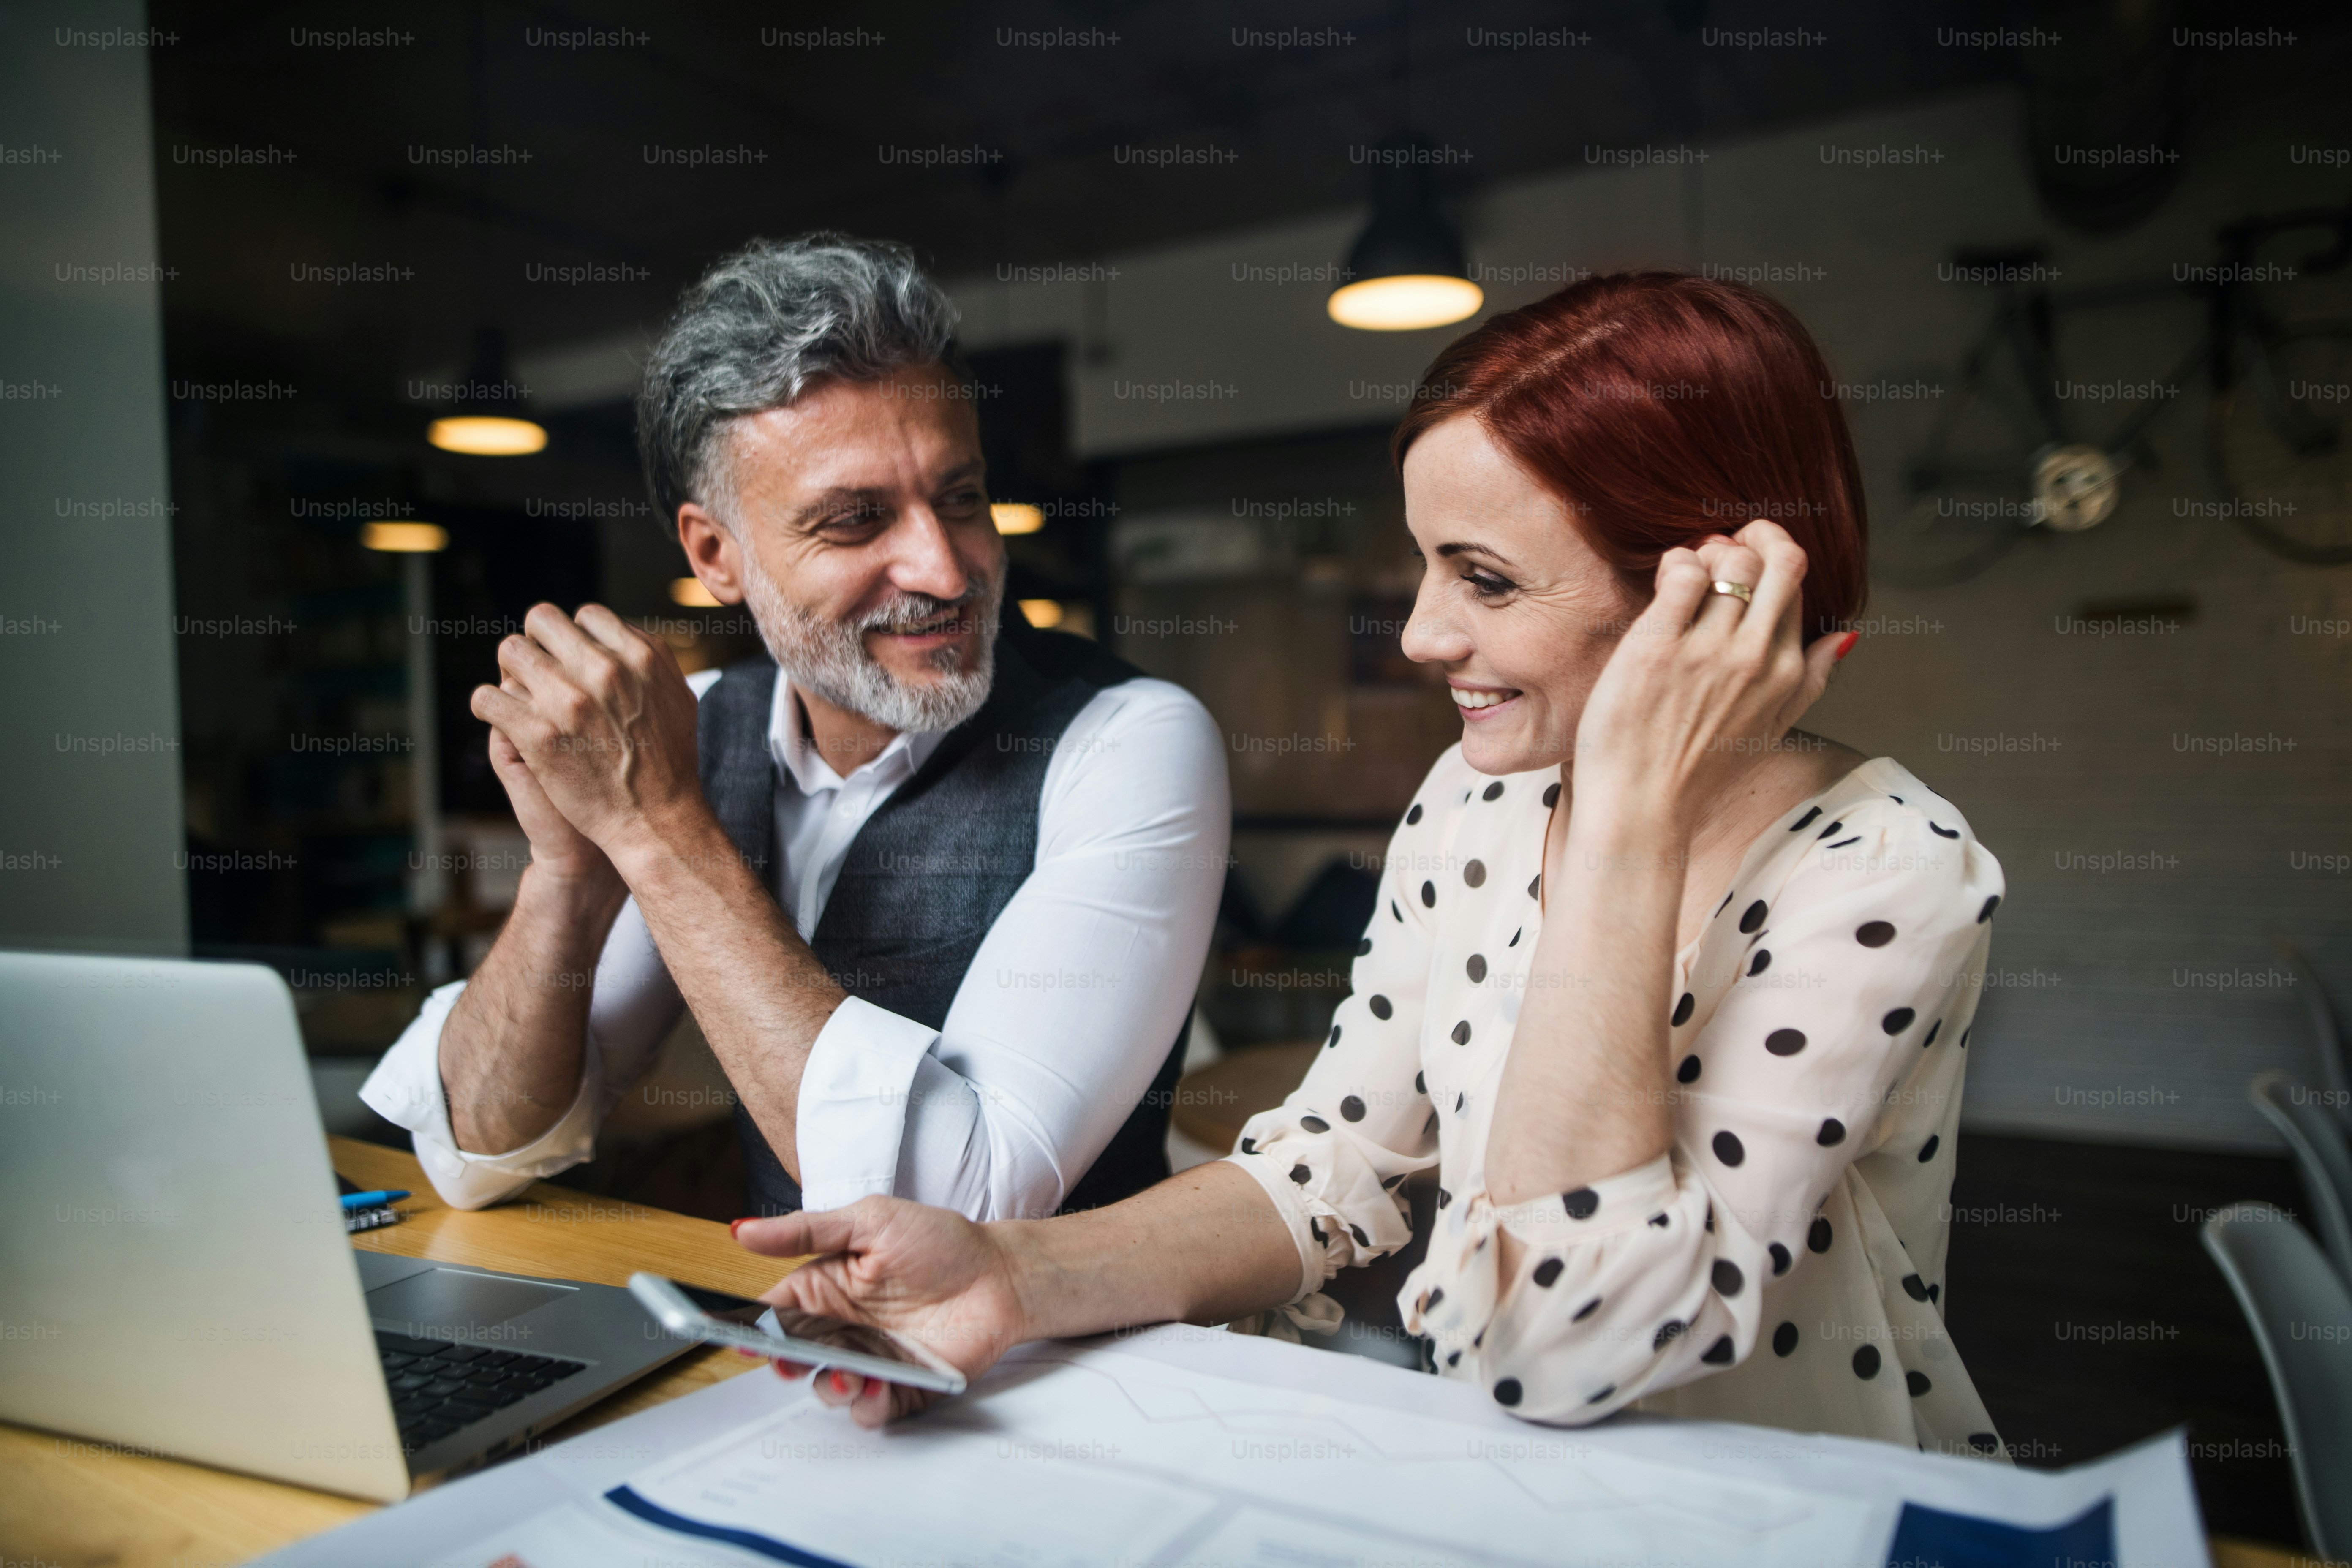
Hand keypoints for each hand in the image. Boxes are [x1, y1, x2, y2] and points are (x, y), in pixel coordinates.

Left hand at [470, 604, 704, 862]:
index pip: (585, 615)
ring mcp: (568, 701)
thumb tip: (622, 632)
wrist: (656, 820)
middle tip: (539, 671)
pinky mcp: (538, 735)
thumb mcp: (678, 697)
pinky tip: (504, 719)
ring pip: (510, 653)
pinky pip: (488, 698)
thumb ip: (650, 659)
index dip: (575, 636)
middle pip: (541, 622)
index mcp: (639, 656)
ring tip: (522, 696)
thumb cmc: (669, 763)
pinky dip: (490, 706)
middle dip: (538, 644)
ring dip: (512, 672)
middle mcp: (603, 670)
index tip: (572, 659)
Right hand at [734, 1197, 1031, 1428]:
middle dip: (787, 1366)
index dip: (756, 1328)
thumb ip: (806, 1231)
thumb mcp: (870, 1222)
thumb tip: (741, 1230)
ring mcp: (870, 1360)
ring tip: (848, 1375)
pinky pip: (871, 1409)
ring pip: (829, 1389)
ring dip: (830, 1388)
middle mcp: (843, 1329)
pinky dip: (867, 1405)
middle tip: (790, 1363)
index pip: (777, 1313)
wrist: (1003, 1275)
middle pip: (796, 1358)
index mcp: (827, 1288)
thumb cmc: (940, 1242)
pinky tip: (875, 1388)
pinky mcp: (901, 1387)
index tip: (743, 1337)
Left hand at [1569, 519, 1845, 832]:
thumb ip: (1810, 679)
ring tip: (1685, 576)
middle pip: (1776, 557)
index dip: (1768, 556)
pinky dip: (1675, 564)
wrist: (1643, 808)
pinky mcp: (1658, 647)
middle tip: (1717, 550)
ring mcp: (1707, 650)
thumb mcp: (1773, 728)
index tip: (1740, 560)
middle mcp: (1755, 656)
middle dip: (1750, 536)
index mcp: (1786, 670)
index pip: (1794, 581)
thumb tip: (1843, 638)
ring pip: (1728, 559)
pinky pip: (1682, 573)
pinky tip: (1663, 585)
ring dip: (1705, 552)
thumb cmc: (1698, 772)